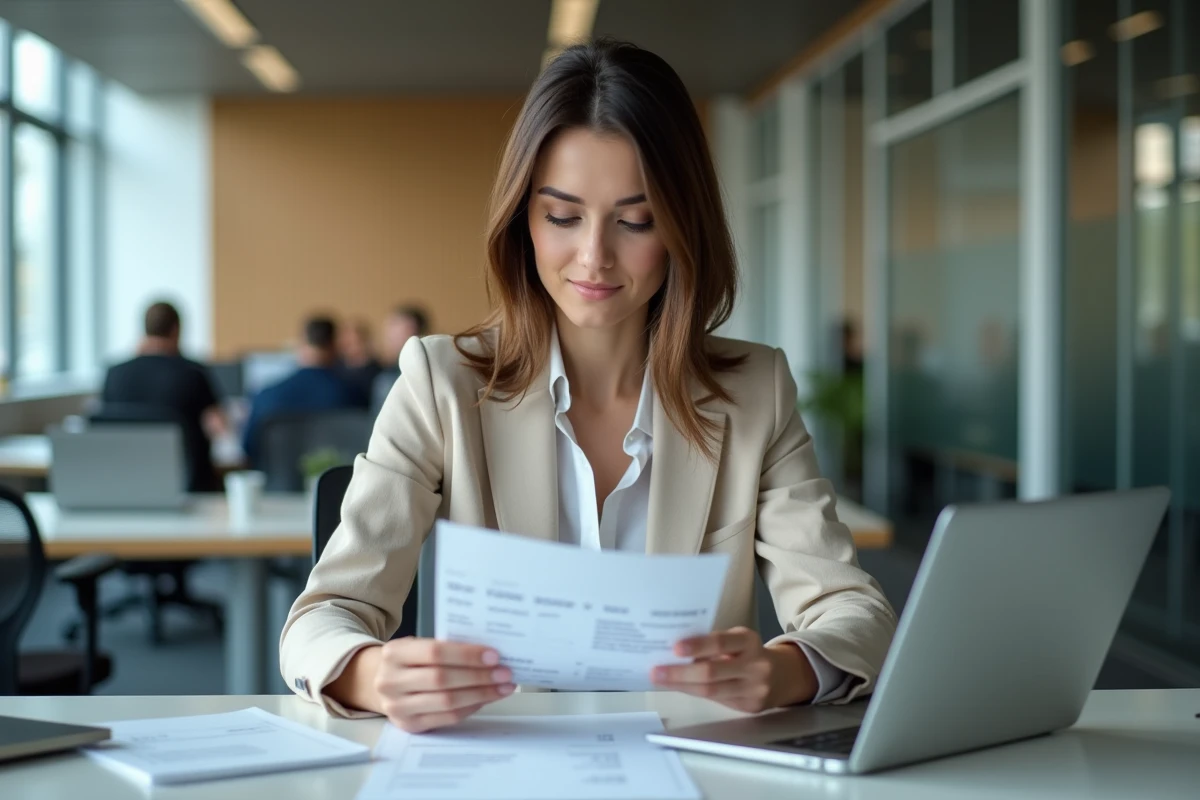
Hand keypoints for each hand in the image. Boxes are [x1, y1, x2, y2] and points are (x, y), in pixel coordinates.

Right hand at [374, 638, 515, 732]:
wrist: (381, 683)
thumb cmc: (411, 661)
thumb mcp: (418, 646)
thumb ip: (446, 648)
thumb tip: (489, 655)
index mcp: (394, 653)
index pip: (435, 653)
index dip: (466, 655)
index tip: (494, 655)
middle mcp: (390, 681)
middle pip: (442, 679)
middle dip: (479, 676)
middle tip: (505, 673)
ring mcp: (397, 707)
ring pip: (447, 702)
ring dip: (481, 694)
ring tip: (503, 687)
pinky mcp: (409, 725)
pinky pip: (447, 717)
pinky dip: (471, 707)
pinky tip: (486, 698)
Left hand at [649, 626, 816, 712]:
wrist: (784, 676)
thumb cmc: (749, 653)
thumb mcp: (738, 641)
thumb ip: (714, 645)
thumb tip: (676, 650)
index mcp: (749, 642)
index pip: (721, 643)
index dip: (698, 645)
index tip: (675, 648)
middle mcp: (755, 666)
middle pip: (712, 672)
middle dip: (680, 673)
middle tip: (656, 670)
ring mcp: (754, 689)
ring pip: (711, 691)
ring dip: (682, 686)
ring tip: (661, 680)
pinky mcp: (750, 707)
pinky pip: (716, 701)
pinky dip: (694, 693)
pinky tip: (679, 688)